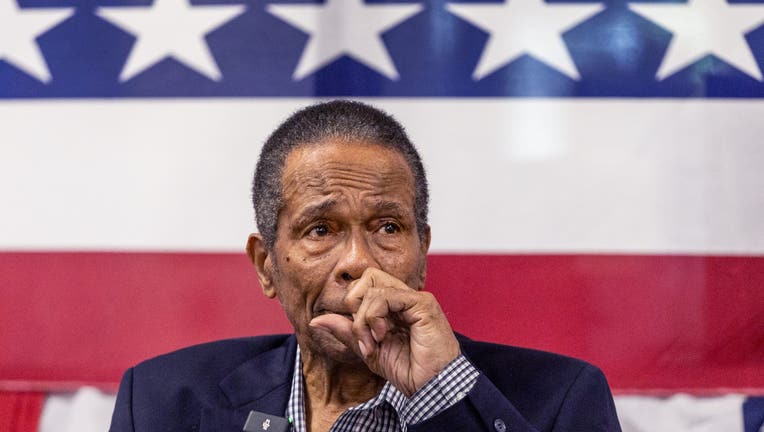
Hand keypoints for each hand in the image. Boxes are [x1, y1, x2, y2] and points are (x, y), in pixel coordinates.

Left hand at [309, 268, 460, 396]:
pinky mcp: (422, 304)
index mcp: (394, 306)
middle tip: (363, 336)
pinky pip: (386, 295)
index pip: (363, 287)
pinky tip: (382, 336)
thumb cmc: (409, 372)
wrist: (432, 388)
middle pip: (367, 276)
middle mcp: (405, 298)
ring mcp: (415, 298)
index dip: (353, 309)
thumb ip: (347, 332)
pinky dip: (374, 316)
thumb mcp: (369, 351)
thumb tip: (316, 321)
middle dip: (354, 304)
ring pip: (373, 284)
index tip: (360, 340)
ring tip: (373, 341)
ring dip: (363, 317)